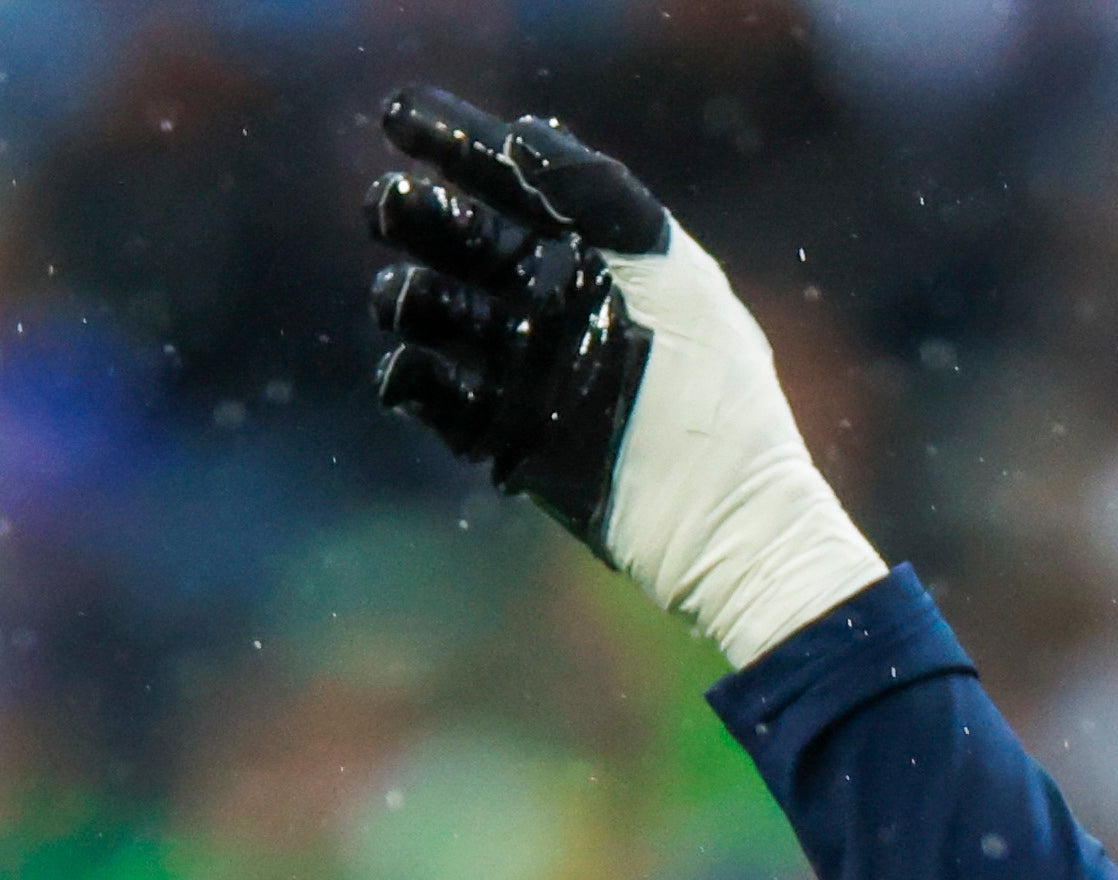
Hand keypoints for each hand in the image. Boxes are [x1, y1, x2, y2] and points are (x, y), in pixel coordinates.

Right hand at [363, 88, 885, 668]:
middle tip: (393, 206)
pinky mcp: (507, 439)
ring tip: (406, 296)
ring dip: (407, 296)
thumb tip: (525, 133)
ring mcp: (526, 371)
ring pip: (437, 314)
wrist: (724, 524)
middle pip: (462, 243)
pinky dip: (410, 379)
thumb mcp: (676, 282)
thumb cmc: (717, 399)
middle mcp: (554, 305)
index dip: (457, 145)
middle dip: (418, 216)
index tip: (402, 116)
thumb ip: (607, 201)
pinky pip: (435, 397)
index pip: (517, 185)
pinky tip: (409, 368)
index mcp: (599, 257)